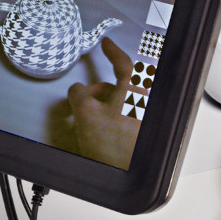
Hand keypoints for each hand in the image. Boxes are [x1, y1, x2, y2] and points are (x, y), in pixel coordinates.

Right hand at [66, 38, 138, 169]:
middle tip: (82, 104)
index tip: (107, 44)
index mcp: (133, 92)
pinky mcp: (141, 133)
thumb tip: (77, 90)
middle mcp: (142, 102)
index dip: (112, 51)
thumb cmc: (113, 148)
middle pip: (115, 87)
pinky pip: (122, 119)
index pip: (123, 63)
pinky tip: (101, 138)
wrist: (126, 175)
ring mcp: (143, 119)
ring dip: (102, 110)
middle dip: (97, 94)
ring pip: (117, 104)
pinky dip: (110, 123)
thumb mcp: (85, 114)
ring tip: (90, 130)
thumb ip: (79, 95)